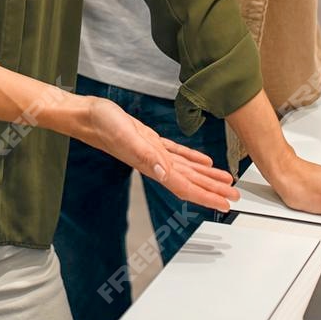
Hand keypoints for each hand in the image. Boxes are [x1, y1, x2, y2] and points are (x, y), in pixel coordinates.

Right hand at [75, 97, 239, 212]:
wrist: (87, 114)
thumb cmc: (102, 125)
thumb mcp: (126, 136)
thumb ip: (146, 155)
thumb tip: (165, 173)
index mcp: (153, 164)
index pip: (184, 186)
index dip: (206, 196)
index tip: (223, 205)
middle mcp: (156, 163)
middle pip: (190, 182)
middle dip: (213, 190)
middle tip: (234, 197)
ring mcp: (153, 153)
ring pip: (186, 169)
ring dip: (206, 177)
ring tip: (225, 182)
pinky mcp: (150, 141)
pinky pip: (177, 154)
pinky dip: (192, 159)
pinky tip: (203, 162)